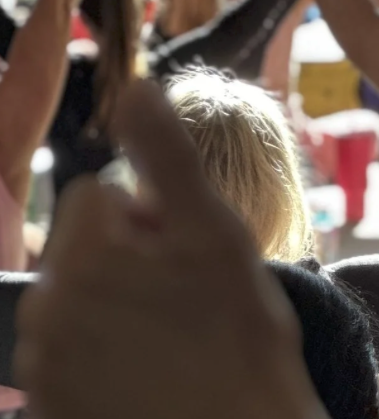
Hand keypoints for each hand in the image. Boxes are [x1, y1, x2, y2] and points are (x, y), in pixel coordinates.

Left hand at [16, 80, 317, 418]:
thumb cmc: (241, 340)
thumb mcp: (216, 236)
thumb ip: (167, 156)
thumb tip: (137, 86)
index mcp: (81, 257)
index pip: (99, 193)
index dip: (153, 216)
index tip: (187, 258)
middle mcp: (44, 309)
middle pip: (85, 247)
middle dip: (132, 262)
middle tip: (188, 301)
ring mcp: (42, 365)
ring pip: (80, 300)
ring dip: (120, 310)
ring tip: (176, 343)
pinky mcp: (48, 405)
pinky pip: (71, 355)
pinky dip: (105, 361)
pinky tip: (151, 378)